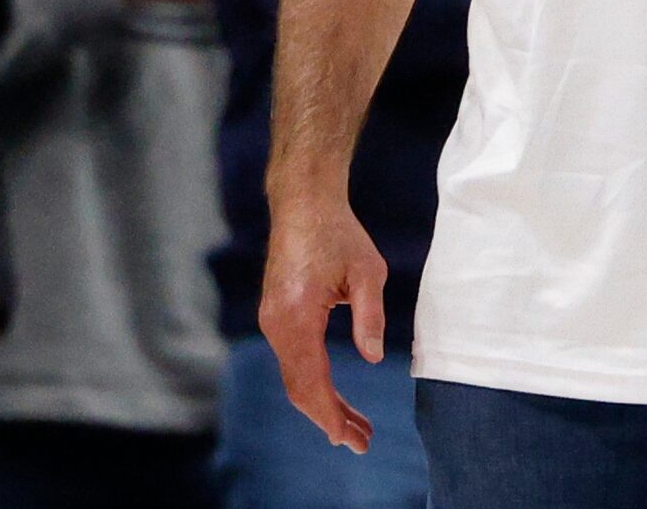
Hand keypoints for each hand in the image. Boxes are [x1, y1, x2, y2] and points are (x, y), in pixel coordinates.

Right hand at [259, 188, 389, 453]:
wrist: (303, 203)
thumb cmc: (337, 233)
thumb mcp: (366, 272)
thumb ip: (370, 316)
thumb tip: (374, 358)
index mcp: (296, 317)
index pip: (310, 380)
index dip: (328, 414)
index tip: (347, 438)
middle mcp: (276, 324)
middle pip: (299, 387)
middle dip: (328, 418)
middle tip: (360, 442)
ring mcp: (272, 321)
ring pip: (295, 377)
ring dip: (322, 404)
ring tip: (354, 426)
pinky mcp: (277, 316)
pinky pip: (292, 360)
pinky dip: (312, 383)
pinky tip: (333, 396)